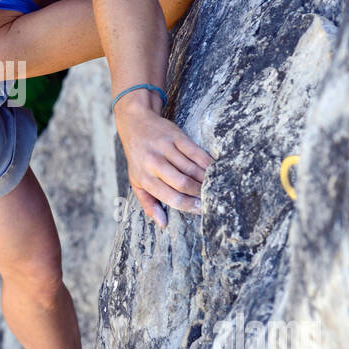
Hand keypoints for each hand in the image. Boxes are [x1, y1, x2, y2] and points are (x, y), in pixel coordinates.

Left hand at [115, 101, 214, 228]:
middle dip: (199, 193)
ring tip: (214, 186)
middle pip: (182, 183)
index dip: (189, 205)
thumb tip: (163, 224)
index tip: (202, 210)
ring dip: (205, 179)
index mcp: (144, 178)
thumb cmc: (138, 159)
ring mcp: (164, 148)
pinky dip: (207, 162)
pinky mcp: (175, 136)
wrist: (135, 124)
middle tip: (211, 199)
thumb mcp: (136, 182)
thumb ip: (148, 204)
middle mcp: (153, 163)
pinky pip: (195, 152)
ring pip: (191, 168)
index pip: (170, 197)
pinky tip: (214, 169)